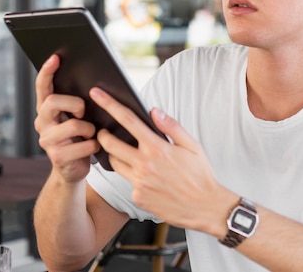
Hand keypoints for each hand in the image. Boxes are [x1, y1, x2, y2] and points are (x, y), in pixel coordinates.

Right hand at [34, 54, 100, 182]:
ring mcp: (47, 140)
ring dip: (90, 129)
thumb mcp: (78, 118)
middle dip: (74, 103)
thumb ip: (78, 103)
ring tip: (91, 135)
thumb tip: (95, 86)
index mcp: (46, 110)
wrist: (73, 170)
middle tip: (84, 112)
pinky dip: (94, 145)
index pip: (42, 87)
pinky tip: (93, 147)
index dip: (47, 71)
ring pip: (73, 124)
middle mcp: (42, 123)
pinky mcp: (57, 157)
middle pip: (53, 101)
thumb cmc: (80, 138)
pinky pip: (84, 144)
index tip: (55, 57)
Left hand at [88, 87, 234, 233]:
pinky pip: (128, 182)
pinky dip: (133, 176)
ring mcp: (139, 183)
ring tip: (126, 153)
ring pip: (115, 163)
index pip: (128, 120)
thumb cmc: (201, 175)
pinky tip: (147, 178)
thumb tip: (154, 111)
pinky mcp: (138, 197)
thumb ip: (171, 126)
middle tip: (104, 131)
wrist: (205, 208)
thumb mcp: (192, 146)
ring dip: (115, 155)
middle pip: (109, 143)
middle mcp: (144, 165)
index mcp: (157, 148)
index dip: (109, 104)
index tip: (96, 94)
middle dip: (102, 134)